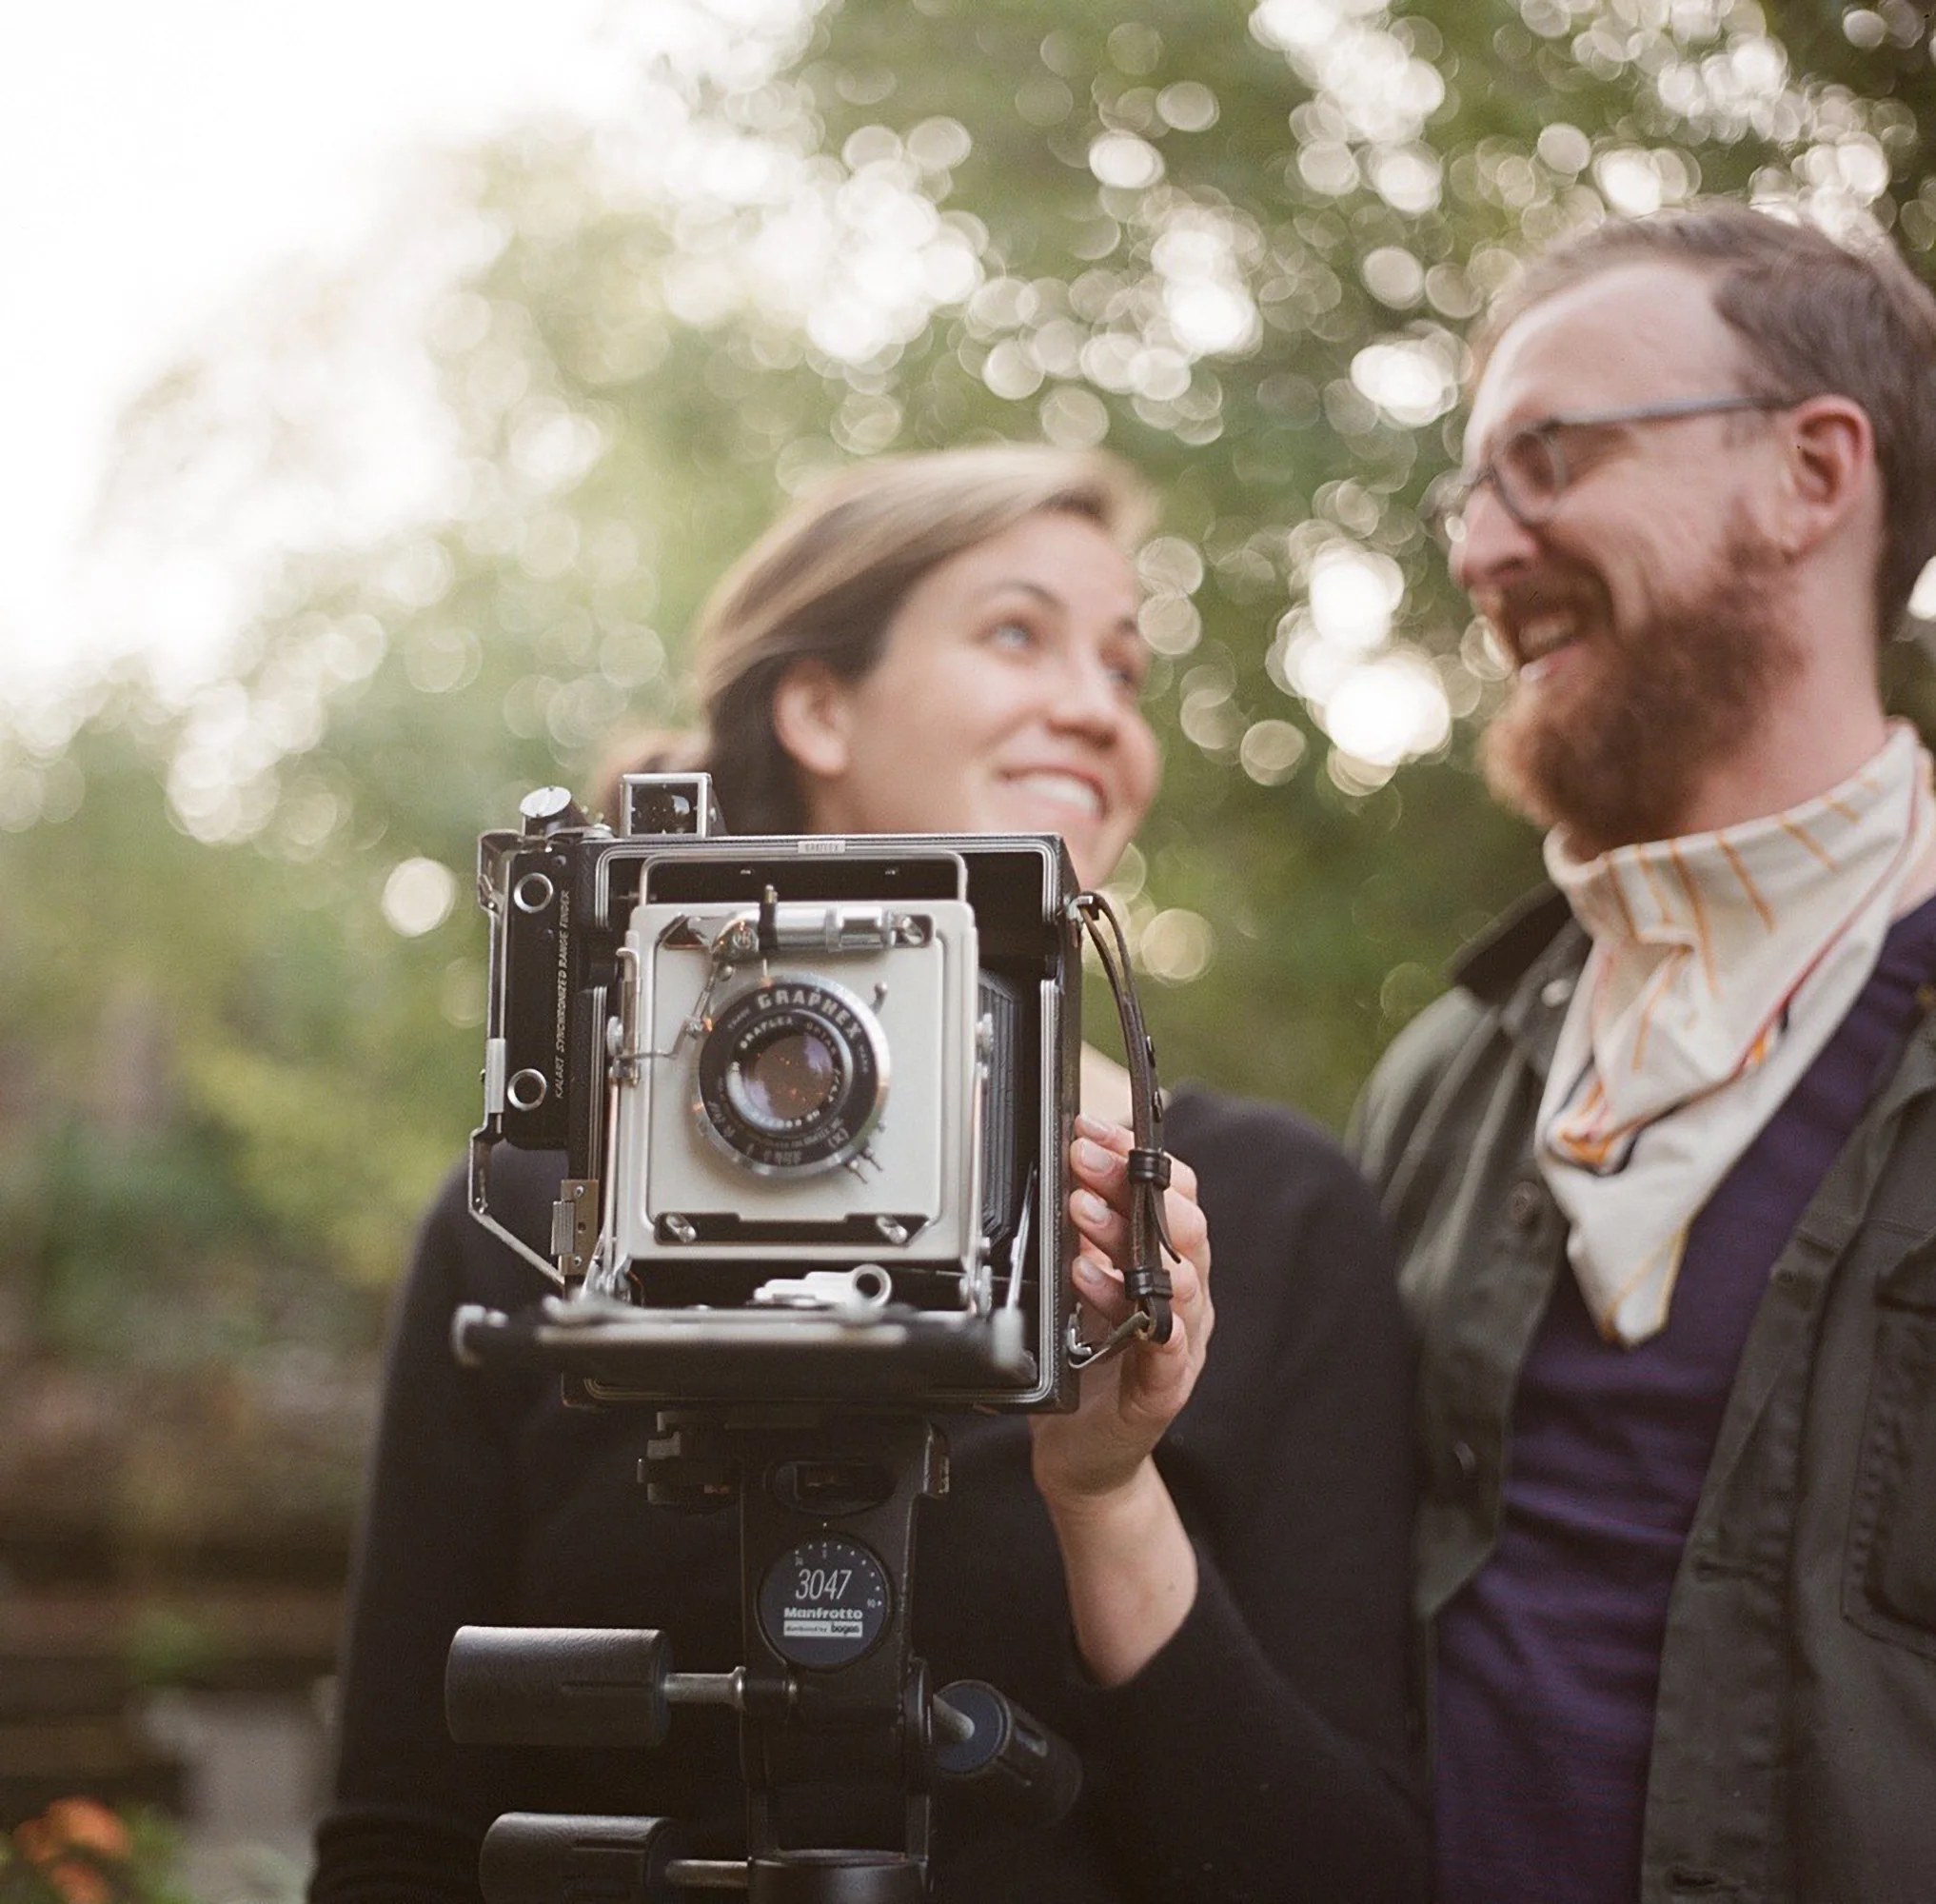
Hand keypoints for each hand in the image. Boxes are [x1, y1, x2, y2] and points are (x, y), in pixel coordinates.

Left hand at [1029, 1113, 1213, 1508]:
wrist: (1083, 1451)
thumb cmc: (1086, 1358)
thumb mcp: (1078, 1278)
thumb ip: (1079, 1229)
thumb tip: (1058, 1162)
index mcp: (1165, 1259)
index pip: (1170, 1190)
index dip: (1135, 1154)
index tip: (1091, 1130)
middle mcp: (1183, 1294)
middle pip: (1180, 1222)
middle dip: (1130, 1183)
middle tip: (1082, 1162)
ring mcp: (1180, 1341)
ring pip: (1180, 1278)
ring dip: (1129, 1240)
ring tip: (1083, 1216)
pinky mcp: (1164, 1390)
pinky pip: (1169, 1350)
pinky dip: (1149, 1321)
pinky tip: (1118, 1300)